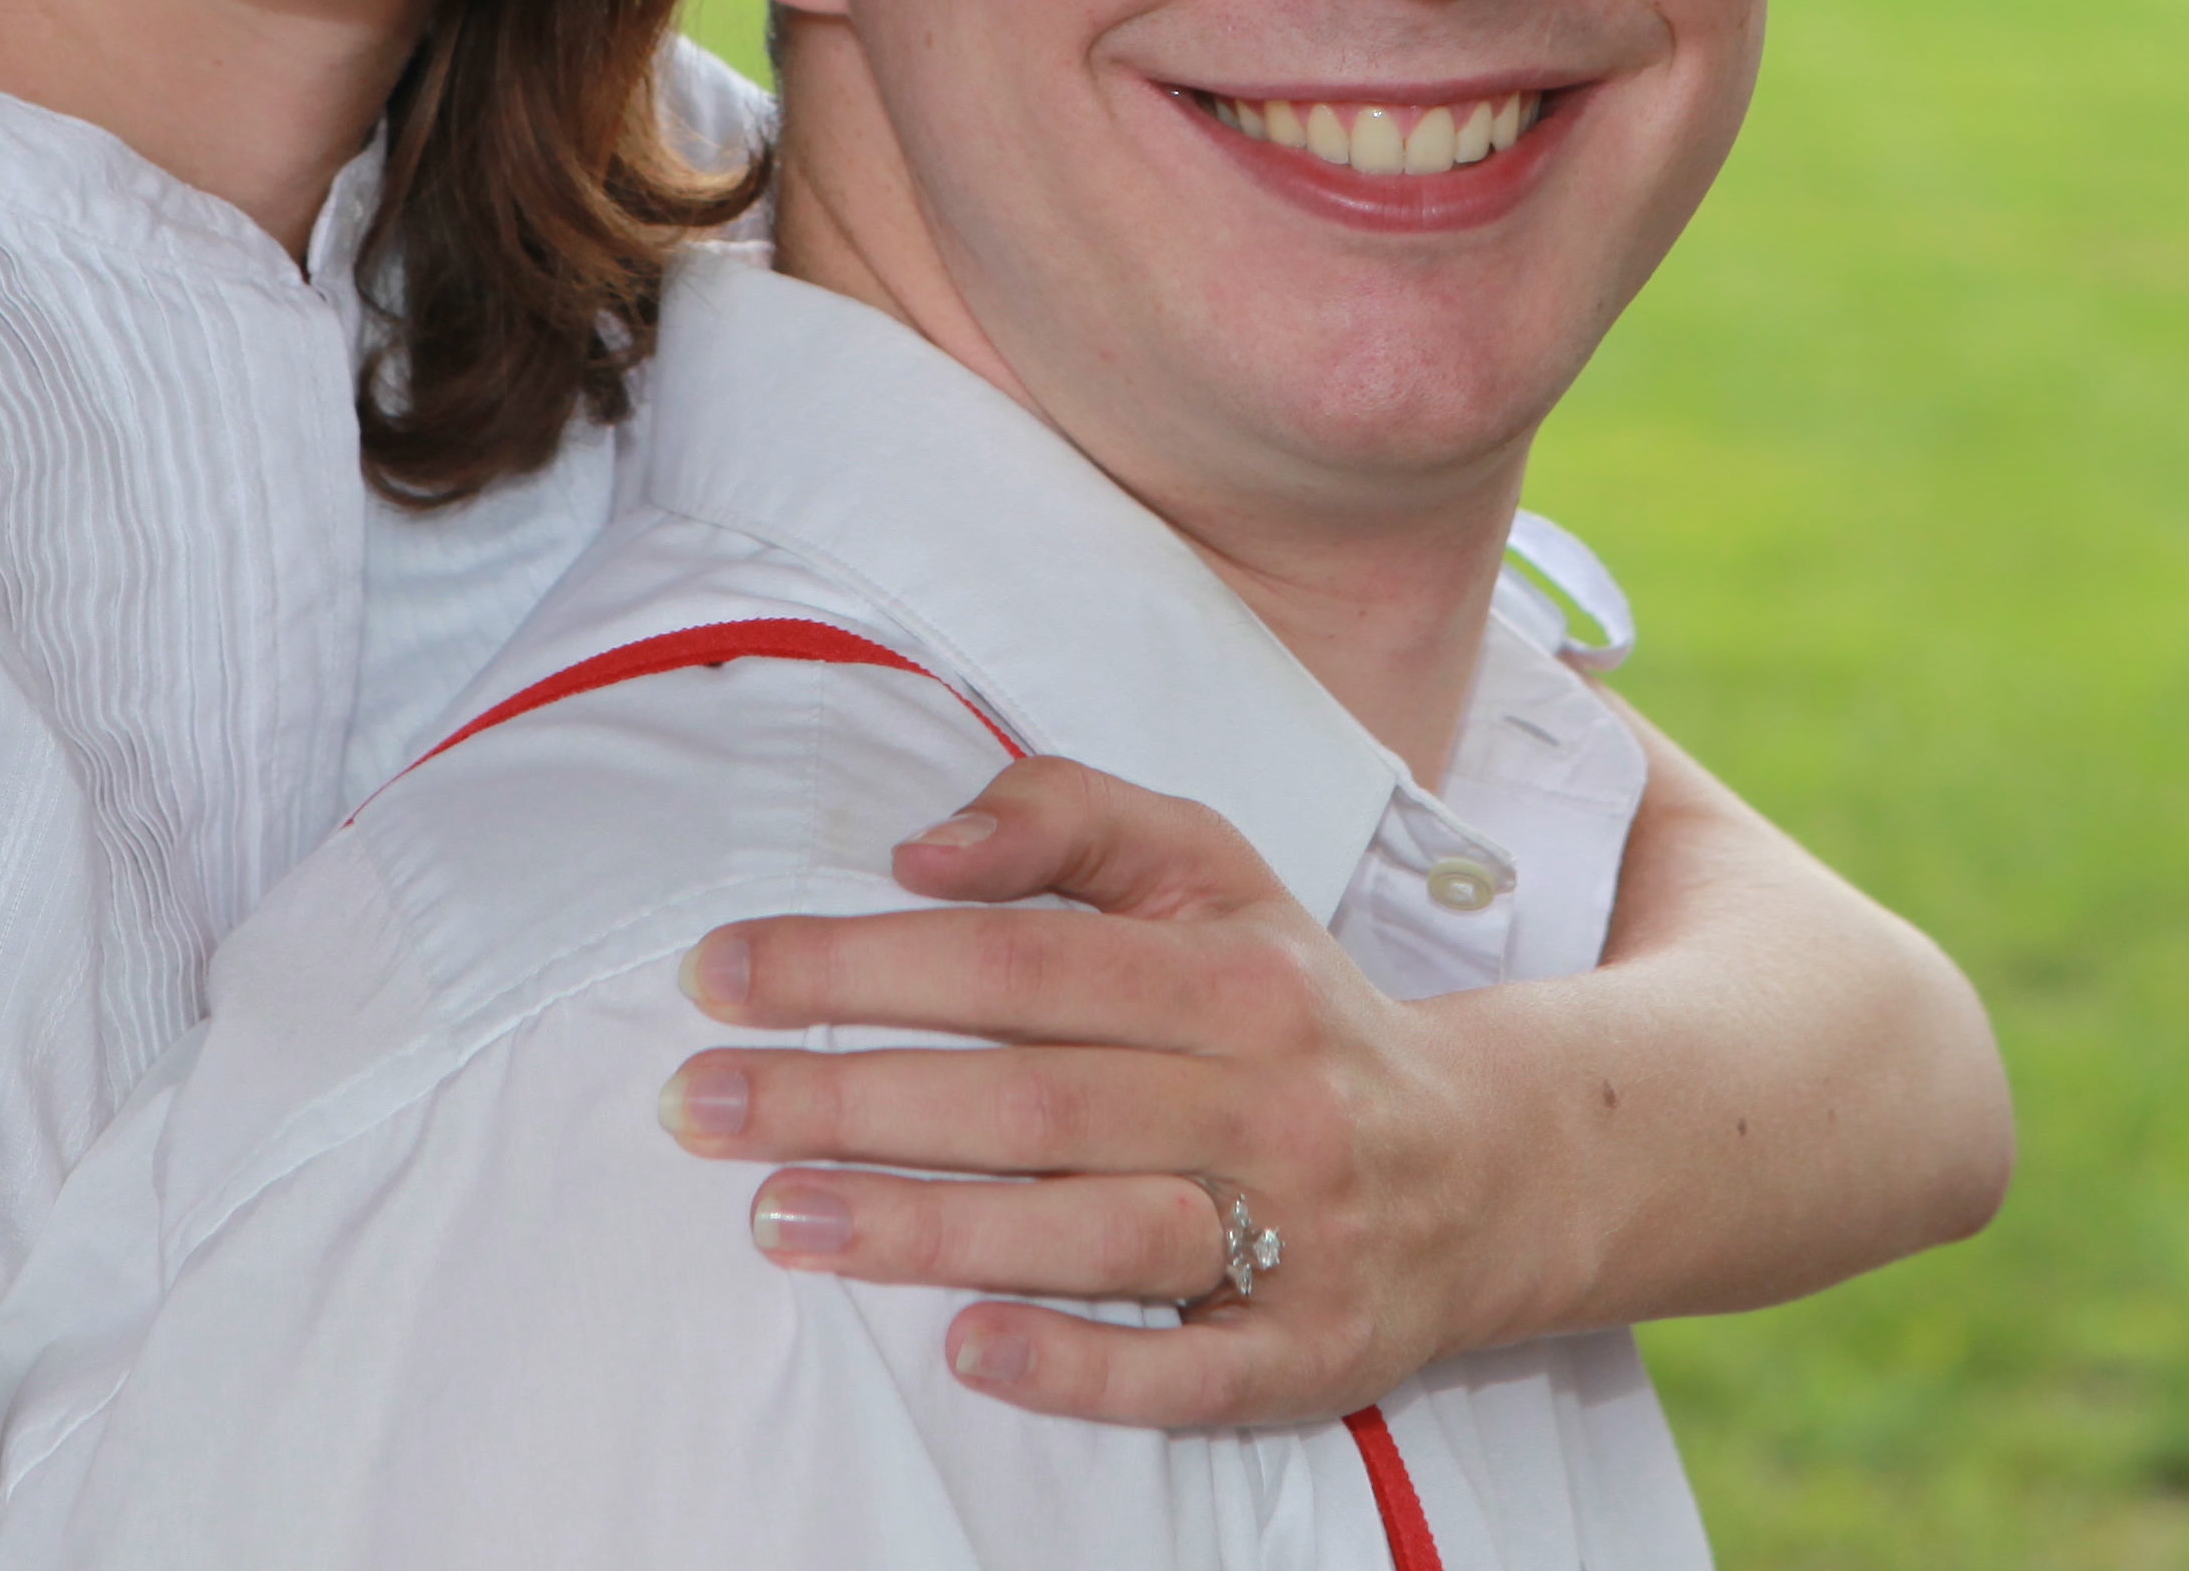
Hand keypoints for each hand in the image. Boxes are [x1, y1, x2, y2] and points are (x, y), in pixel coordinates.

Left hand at [659, 754, 1528, 1429]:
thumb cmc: (1292, 1009)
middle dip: (850, 1100)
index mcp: (1234, 972)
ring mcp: (1296, 1234)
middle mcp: (1267, 1096)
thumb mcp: (1213, 875)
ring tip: (775, 1219)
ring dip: (926, 1230)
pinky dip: (1076, 1363)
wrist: (1487, 1165)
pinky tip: (965, 1351)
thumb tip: (921, 847)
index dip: (862, 966)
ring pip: (1093, 1229)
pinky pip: (1185, 1371)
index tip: (723, 975)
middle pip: (1036, 1100)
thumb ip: (1073, 818)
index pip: (1020, 964)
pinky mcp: (1308, 1355)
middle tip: (701, 1107)